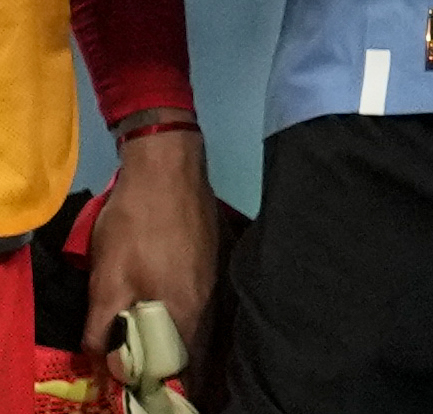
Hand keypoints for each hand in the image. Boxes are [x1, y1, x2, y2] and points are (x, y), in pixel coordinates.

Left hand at [83, 128, 216, 354]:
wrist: (167, 167)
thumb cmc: (136, 224)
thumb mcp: (106, 279)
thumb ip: (105, 327)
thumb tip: (108, 357)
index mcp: (187, 310)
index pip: (183, 365)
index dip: (160, 375)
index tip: (137, 370)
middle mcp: (211, 298)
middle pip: (194, 343)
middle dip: (169, 353)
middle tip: (139, 348)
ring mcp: (217, 274)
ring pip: (199, 317)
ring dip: (177, 327)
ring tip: (149, 322)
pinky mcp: (217, 254)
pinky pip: (202, 295)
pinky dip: (185, 304)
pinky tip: (165, 290)